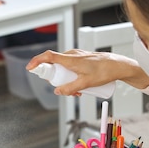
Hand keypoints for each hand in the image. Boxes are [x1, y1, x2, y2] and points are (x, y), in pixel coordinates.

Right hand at [27, 49, 148, 94]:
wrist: (118, 66)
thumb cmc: (104, 72)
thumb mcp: (85, 84)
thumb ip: (70, 88)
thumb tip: (57, 91)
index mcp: (70, 59)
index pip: (48, 56)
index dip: (37, 61)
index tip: (30, 68)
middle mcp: (71, 55)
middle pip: (54, 66)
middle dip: (56, 80)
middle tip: (66, 91)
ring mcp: (76, 56)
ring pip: (63, 68)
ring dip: (65, 81)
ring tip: (77, 92)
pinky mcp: (81, 58)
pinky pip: (70, 67)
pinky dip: (70, 77)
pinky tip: (80, 87)